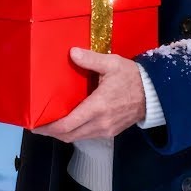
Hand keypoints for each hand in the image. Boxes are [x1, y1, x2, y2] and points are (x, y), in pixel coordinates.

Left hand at [31, 48, 145, 141]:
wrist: (155, 93)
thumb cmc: (132, 77)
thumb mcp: (111, 63)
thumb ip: (91, 59)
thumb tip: (72, 52)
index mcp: (98, 107)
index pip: (67, 125)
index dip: (49, 127)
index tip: (34, 125)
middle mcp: (100, 123)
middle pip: (69, 135)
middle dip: (51, 132)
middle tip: (37, 124)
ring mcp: (106, 130)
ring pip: (77, 137)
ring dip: (62, 133)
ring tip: (49, 124)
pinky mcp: (111, 132)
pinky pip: (87, 136)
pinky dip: (74, 132)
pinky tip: (68, 123)